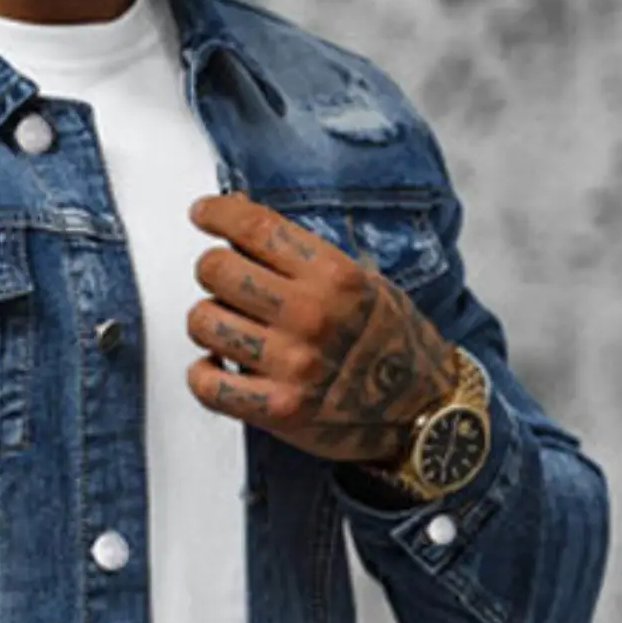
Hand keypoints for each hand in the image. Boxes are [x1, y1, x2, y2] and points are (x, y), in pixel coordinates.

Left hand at [184, 192, 457, 466]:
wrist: (419, 408)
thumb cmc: (391, 342)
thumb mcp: (362, 281)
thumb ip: (304, 257)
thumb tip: (242, 223)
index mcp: (333, 276)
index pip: (255, 228)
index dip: (218, 214)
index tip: (203, 213)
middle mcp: (310, 317)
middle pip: (216, 270)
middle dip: (213, 271)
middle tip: (224, 281)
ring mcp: (291, 365)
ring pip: (203, 322)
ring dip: (208, 322)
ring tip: (228, 327)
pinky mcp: (276, 409)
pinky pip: (206, 385)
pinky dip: (202, 375)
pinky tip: (218, 367)